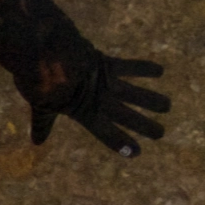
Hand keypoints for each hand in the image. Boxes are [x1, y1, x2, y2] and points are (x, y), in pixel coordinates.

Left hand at [30, 54, 168, 158]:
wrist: (45, 52)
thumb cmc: (38, 80)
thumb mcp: (40, 106)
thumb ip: (44, 123)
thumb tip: (36, 142)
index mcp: (84, 113)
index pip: (106, 133)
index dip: (121, 143)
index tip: (136, 153)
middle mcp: (101, 100)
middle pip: (128, 116)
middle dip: (145, 125)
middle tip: (161, 133)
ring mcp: (107, 81)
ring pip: (135, 93)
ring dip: (152, 100)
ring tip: (167, 105)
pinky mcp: (108, 62)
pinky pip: (131, 66)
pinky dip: (144, 68)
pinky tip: (160, 71)